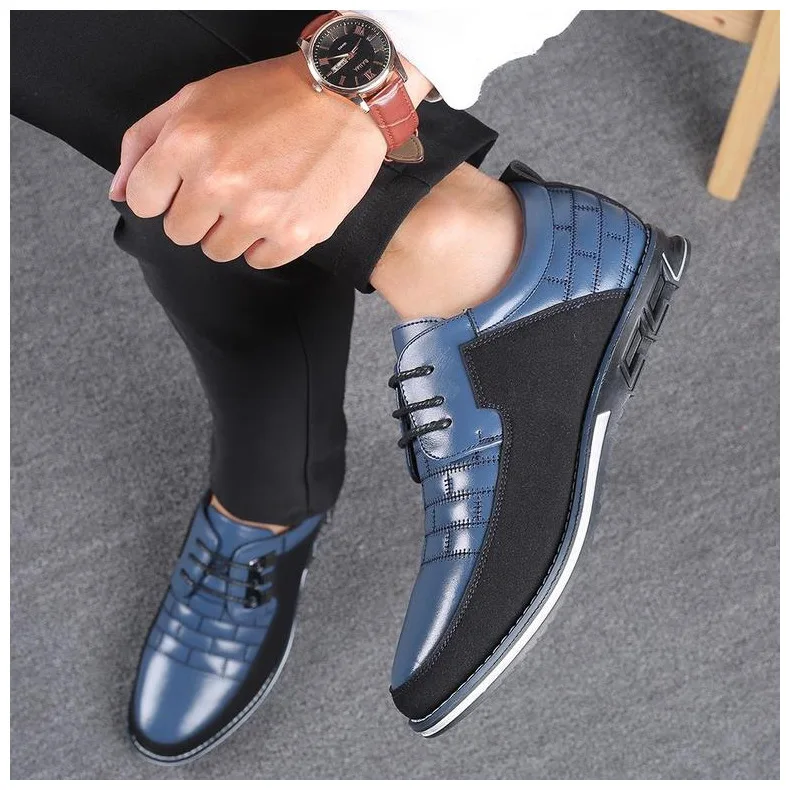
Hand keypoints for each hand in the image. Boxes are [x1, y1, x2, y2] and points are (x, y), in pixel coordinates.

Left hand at [111, 53, 397, 268]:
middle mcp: (218, 181)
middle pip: (180, 233)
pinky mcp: (295, 234)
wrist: (344, 98)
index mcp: (186, 143)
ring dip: (232, 231)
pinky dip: (266, 242)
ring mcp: (258, 213)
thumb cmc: (269, 96)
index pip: (144, 202)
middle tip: (228, 188)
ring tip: (258, 197)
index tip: (185, 185)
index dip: (163, 194)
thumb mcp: (194, 98)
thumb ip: (144, 142)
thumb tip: (118, 194)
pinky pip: (259, 261)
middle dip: (198, 214)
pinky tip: (280, 211)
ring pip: (218, 252)